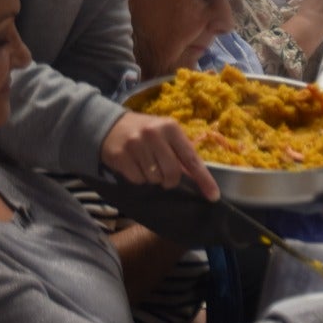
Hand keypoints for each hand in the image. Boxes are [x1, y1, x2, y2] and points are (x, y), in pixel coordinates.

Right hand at [101, 112, 219, 199]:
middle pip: (172, 173)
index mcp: (170, 127)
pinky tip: (134, 165)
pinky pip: (138, 180)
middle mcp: (154, 134)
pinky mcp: (121, 156)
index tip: (213, 196)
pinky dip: (138, 178)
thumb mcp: (166, 134)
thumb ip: (181, 152)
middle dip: (170, 180)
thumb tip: (197, 178)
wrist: (109, 126)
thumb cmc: (145, 132)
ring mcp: (136, 145)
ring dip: (153, 178)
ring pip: (155, 179)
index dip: (203, 179)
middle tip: (164, 174)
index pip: (191, 158)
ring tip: (146, 164)